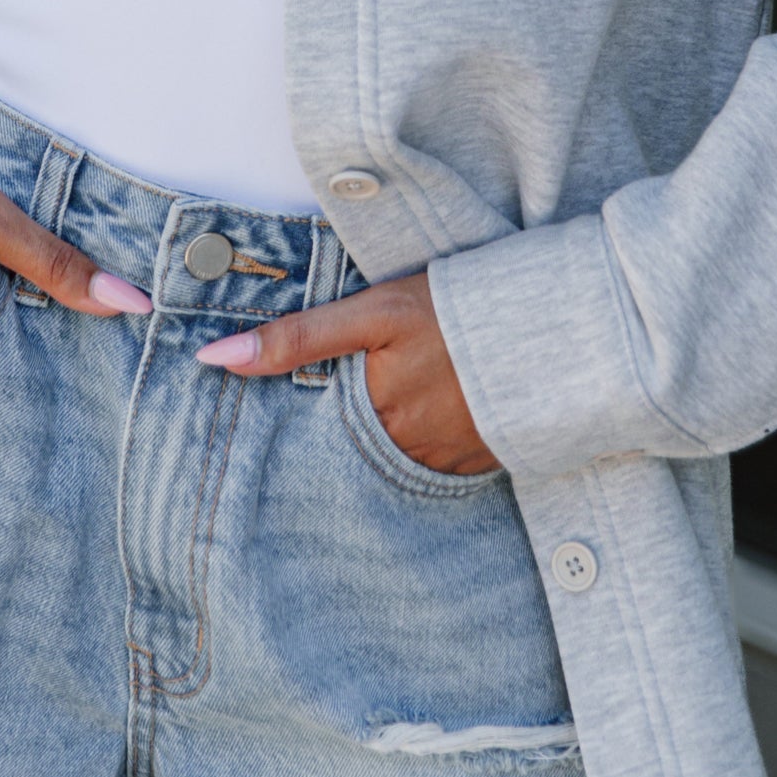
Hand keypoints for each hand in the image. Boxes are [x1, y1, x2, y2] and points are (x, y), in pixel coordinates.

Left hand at [195, 271, 500, 475]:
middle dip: (339, 434)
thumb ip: (297, 337)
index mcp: (372, 415)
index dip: (293, 423)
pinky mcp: (479, 464)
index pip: (311, 432)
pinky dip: (423, 441)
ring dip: (383, 437)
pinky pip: (433, 461)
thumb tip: (216, 359)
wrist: (560, 332)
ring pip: (391, 457)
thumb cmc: (459, 313)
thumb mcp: (375, 312)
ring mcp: (445, 463)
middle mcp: (404, 451)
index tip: (263, 426)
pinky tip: (428, 413)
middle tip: (332, 412)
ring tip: (389, 404)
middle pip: (351, 449)